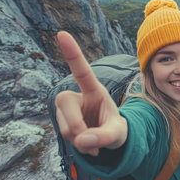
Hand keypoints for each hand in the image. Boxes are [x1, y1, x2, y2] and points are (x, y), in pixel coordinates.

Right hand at [54, 31, 127, 155]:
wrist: (109, 141)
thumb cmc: (115, 130)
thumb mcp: (117, 134)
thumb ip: (104, 137)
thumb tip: (82, 140)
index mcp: (95, 91)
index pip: (81, 71)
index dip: (72, 53)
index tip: (62, 33)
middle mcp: (78, 96)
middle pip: (64, 101)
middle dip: (74, 123)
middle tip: (89, 139)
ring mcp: (68, 110)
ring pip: (63, 124)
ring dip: (79, 139)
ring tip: (95, 143)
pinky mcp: (62, 122)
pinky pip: (63, 135)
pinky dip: (77, 145)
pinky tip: (88, 146)